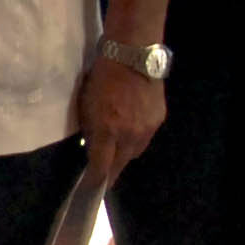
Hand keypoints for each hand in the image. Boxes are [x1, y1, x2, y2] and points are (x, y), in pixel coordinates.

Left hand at [78, 58, 165, 188]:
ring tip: (116, 151)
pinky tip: (130, 131)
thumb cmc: (102, 78)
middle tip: (104, 173)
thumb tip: (93, 150)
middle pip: (120, 164)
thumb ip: (91, 131)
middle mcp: (129, 135)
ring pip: (134, 153)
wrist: (132, 57)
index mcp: (107, 131)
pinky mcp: (158, 121)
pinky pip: (145, 139)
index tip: (91, 187)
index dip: (96, 180)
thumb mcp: (86, 106)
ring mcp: (147, 129)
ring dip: (124, 154)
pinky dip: (136, 139)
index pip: (102, 167)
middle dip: (111, 170)